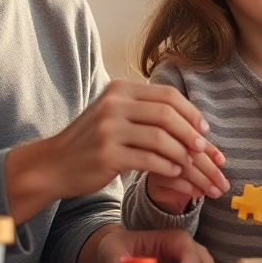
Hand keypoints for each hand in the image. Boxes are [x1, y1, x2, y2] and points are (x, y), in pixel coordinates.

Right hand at [6, 80, 228, 220]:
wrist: (54, 164)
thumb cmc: (91, 142)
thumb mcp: (115, 114)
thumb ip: (145, 111)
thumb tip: (191, 120)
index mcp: (121, 89)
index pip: (167, 96)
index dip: (191, 113)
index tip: (205, 132)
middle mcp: (114, 103)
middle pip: (167, 115)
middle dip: (193, 136)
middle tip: (207, 152)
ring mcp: (109, 128)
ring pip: (161, 138)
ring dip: (183, 155)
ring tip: (194, 167)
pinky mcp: (106, 154)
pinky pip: (148, 159)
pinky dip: (166, 167)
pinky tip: (174, 173)